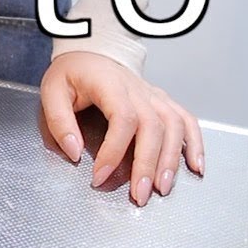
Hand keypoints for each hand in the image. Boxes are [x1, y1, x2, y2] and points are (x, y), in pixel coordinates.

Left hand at [40, 51, 203, 205]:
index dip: (113, 150)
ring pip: (173, 126)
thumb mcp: (52, 91)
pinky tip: (196, 167)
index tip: (100, 176)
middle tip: (139, 195)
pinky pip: (186, 121)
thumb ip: (59, 121)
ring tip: (162, 188)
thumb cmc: (72, 74)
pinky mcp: (162, 102)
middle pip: (153, 126)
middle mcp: (137, 89)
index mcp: (110, 84)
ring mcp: (154, 95)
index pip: (122, 118)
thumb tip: (73, 152)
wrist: (91, 52)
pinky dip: (195, 144)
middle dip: (148, 165)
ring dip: (171, 160)